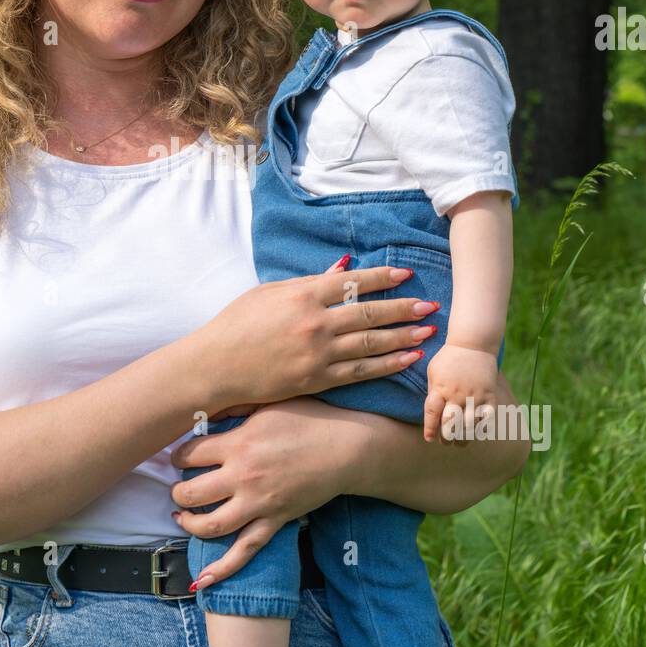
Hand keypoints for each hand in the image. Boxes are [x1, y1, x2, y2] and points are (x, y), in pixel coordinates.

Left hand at [170, 395, 355, 585]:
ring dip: (189, 523)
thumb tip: (206, 412)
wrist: (347, 448)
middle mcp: (243, 477)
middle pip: (191, 492)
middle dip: (177, 492)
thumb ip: (235, 407)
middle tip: (178, 487)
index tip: (181, 457)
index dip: (179, 456)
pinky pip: (245, 551)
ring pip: (210, 525)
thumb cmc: (309, 419)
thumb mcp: (268, 403)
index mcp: (238, 444)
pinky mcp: (275, 521)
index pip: (189, 455)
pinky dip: (222, 569)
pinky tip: (200, 580)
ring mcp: (259, 503)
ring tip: (182, 516)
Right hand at [195, 254, 439, 412]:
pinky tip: (408, 360)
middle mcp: (315, 322)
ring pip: (372, 343)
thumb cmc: (235, 325)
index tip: (406, 274)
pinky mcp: (317, 379)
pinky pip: (361, 372)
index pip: (354, 281)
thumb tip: (344, 267)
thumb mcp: (267, 293)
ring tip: (429, 331)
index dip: (383, 277)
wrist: (215, 367)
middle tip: (430, 304)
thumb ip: (309, 281)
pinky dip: (387, 365)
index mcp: (303, 294)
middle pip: (370, 312)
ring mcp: (318, 353)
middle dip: (404, 308)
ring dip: (404, 336)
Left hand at [423, 343, 499, 443]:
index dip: (430, 429)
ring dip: (464, 438)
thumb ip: (432, 392)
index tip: (429, 439)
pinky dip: (481, 429)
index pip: (432, 414)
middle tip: (445, 441)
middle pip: (451, 424)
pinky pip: (486, 419)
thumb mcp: (433, 372)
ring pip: (469, 426)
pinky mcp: (489, 395)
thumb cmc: (449, 358)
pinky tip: (476, 432)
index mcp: (440, 388)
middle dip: (447, 437)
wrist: (473, 343)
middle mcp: (457, 394)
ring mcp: (474, 395)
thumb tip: (432, 415)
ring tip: (459, 442)